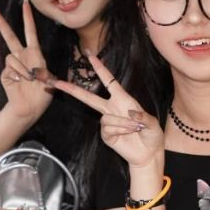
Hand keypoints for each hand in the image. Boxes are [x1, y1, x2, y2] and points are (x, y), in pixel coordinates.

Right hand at [0, 0, 53, 123]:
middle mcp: (22, 56)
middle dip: (1, 23)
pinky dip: (18, 74)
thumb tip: (31, 69)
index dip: (27, 18)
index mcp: (34, 54)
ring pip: (12, 56)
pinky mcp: (5, 73)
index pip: (30, 32)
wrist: (30, 108)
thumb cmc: (42, 94)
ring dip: (24, 69)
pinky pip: (10, 67)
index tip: (25, 4)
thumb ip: (43, 71)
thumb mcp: (50, 81)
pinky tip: (20, 82)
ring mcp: (12, 64)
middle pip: (9, 36)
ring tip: (29, 79)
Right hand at [51, 53, 163, 168]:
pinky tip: (128, 134)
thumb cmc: (152, 135)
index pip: (109, 81)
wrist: (148, 153)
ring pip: (105, 118)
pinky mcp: (106, 135)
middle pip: (89, 98)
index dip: (100, 69)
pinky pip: (108, 129)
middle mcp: (112, 108)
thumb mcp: (153, 123)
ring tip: (135, 128)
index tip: (90, 56)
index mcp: (123, 99)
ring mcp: (108, 122)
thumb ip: (143, 116)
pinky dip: (120, 131)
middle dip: (72, 90)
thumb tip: (130, 113)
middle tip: (56, 82)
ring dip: (122, 123)